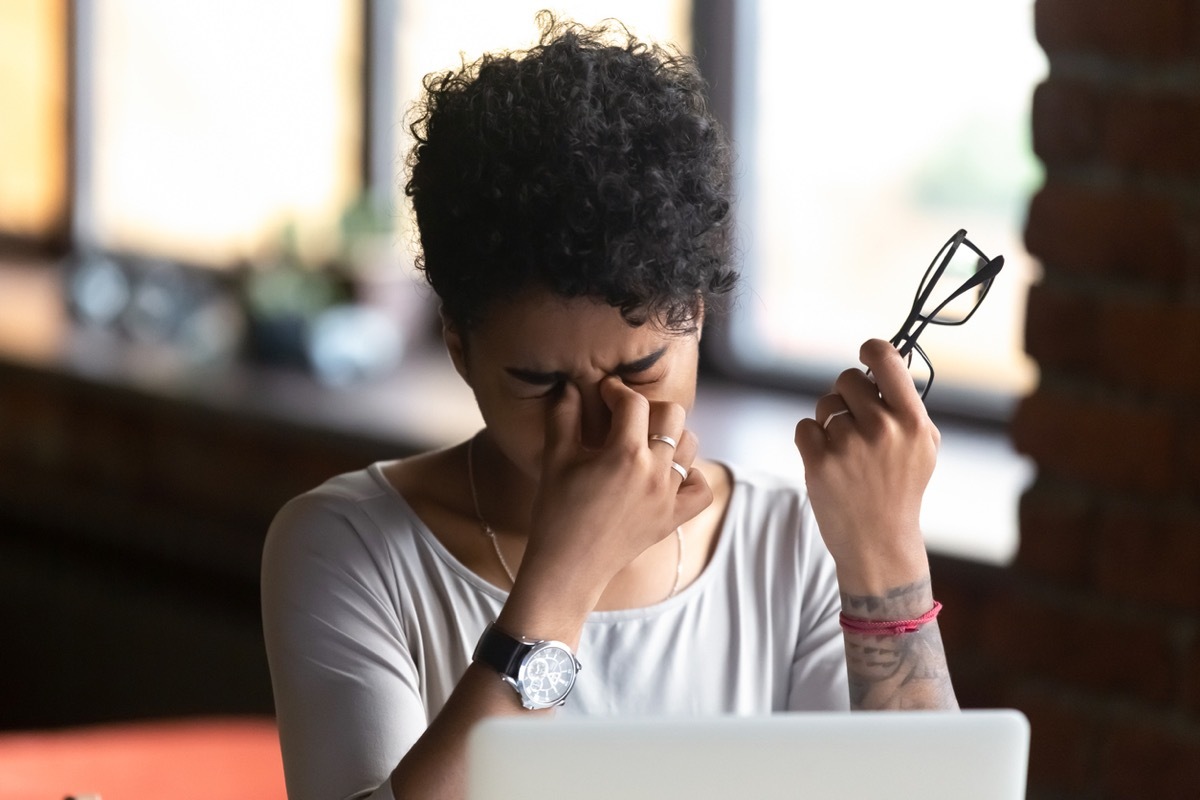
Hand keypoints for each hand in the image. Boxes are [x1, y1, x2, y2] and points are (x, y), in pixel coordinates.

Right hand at [519, 378, 712, 610]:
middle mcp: (654, 472)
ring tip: (644, 442)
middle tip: (626, 417)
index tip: (604, 392)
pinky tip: (668, 474)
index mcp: (625, 454)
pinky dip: (691, 476)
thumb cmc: (556, 512)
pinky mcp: (673, 518)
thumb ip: (563, 416)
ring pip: (690, 445)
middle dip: (649, 407)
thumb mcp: (555, 459)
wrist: (567, 567)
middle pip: (673, 415)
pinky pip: (701, 488)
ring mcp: (668, 497)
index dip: (616, 390)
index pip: (633, 403)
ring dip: (670, 436)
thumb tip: (569, 385)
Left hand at [793, 339, 938, 593]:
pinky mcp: (818, 462)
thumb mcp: (922, 444)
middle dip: (847, 396)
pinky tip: (829, 461)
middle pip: (847, 379)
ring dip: (830, 422)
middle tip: (857, 424)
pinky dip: (811, 440)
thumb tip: (884, 359)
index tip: (865, 354)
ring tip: (847, 452)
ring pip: (825, 405)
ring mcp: (848, 446)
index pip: (885, 358)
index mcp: (912, 420)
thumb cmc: (899, 486)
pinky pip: (804, 427)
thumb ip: (906, 402)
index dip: (870, 350)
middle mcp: (882, 429)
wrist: (879, 541)